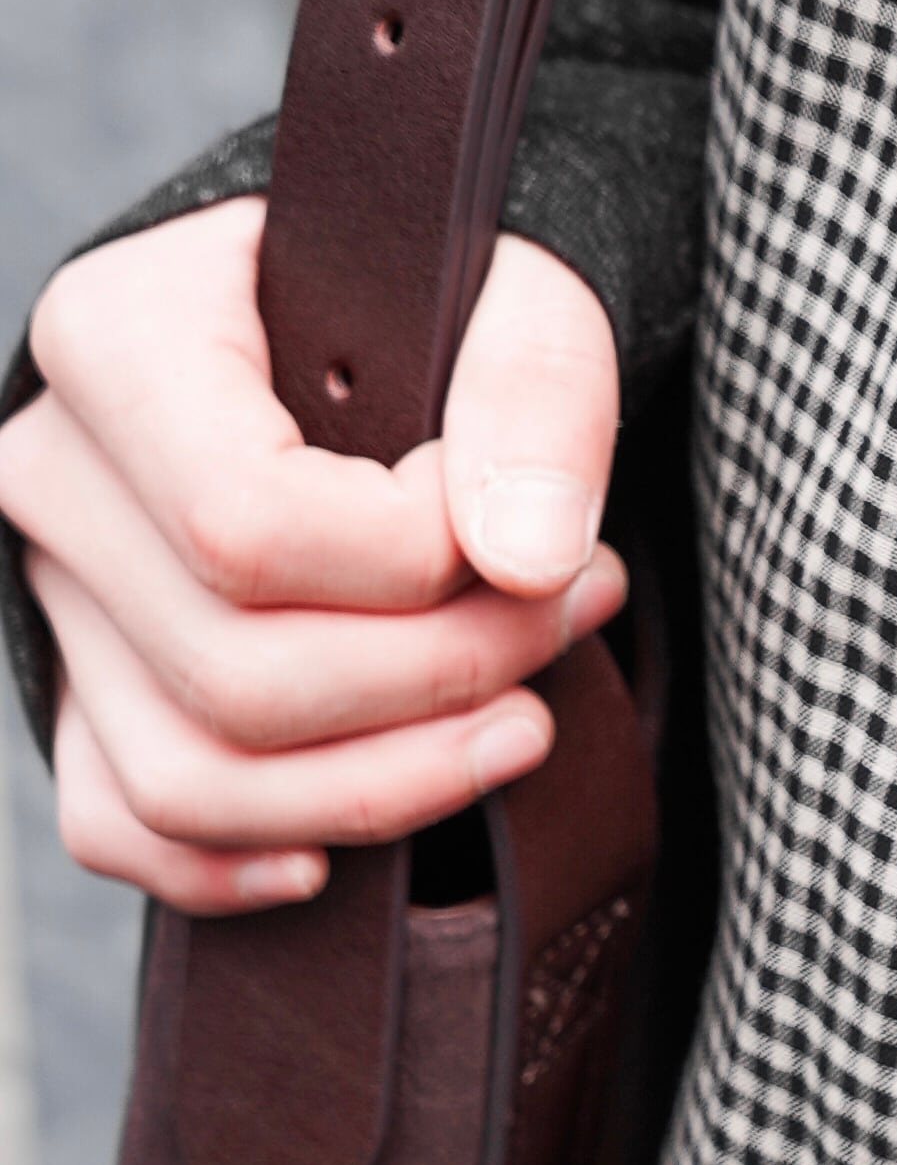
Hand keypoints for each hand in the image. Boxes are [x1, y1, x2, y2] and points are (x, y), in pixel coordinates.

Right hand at [0, 197, 625, 914]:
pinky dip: (234, 867)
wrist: (367, 329)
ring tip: (525, 720)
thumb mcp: (519, 297)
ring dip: (386, 786)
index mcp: (116, 337)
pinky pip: (122, 823)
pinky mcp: (82, 684)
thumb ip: (536, 394)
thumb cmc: (433, 303)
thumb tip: (527, 556)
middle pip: (235, 672)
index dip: (421, 570)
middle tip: (573, 620)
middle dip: (442, 679)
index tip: (529, 531)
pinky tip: (347, 858)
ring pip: (191, 776)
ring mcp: (57, 591)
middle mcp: (54, 473)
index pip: (248, 527)